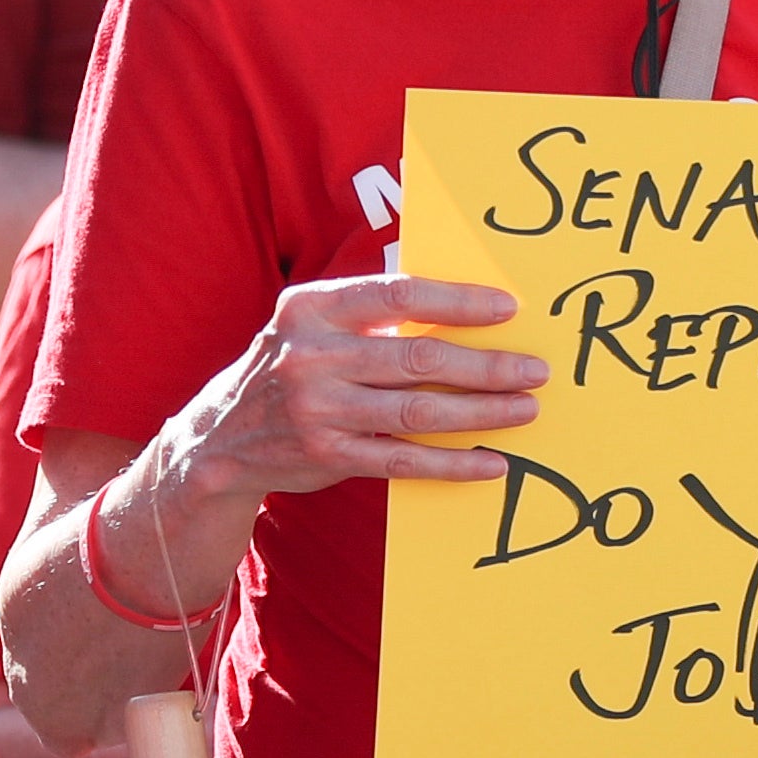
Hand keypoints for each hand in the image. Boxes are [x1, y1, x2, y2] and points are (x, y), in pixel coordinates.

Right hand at [168, 275, 545, 504]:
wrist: (223, 435)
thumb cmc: (292, 365)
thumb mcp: (312, 322)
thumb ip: (371, 312)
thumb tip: (463, 308)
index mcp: (312, 307)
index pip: (398, 294)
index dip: (457, 302)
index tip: (507, 310)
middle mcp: (311, 356)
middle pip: (418, 359)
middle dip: (486, 366)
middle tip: (534, 370)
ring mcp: (318, 410)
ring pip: (418, 412)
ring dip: (481, 413)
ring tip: (525, 409)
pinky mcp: (327, 456)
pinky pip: (403, 460)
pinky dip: (453, 463)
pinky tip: (491, 461)